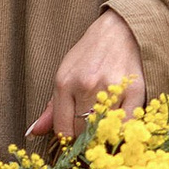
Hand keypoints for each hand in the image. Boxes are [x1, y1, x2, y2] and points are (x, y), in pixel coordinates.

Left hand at [28, 8, 144, 140]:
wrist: (120, 30)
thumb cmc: (90, 55)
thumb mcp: (64, 75)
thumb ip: (51, 107)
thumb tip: (33, 133)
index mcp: (64, 83)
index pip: (63, 130)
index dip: (68, 137)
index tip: (75, 133)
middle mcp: (86, 86)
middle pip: (83, 132)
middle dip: (85, 135)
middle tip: (91, 127)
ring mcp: (111, 88)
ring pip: (104, 130)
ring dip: (104, 132)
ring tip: (105, 121)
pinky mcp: (134, 91)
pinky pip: (126, 125)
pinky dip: (122, 128)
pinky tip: (119, 119)